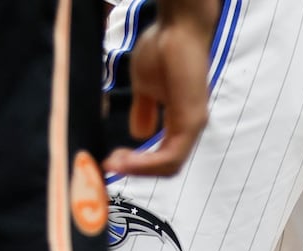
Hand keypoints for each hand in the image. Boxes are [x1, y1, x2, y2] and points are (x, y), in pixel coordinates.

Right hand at [103, 1, 218, 176]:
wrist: (177, 27)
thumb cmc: (164, 48)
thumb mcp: (146, 87)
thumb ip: (144, 111)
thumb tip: (140, 134)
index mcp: (181, 121)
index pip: (163, 156)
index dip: (138, 164)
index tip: (111, 160)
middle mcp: (191, 127)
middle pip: (166, 167)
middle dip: (136, 170)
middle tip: (108, 164)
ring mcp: (194, 125)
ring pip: (169, 166)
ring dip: (138, 169)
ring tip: (114, 163)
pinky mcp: (191, 121)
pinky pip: (170, 156)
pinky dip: (146, 163)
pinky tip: (125, 160)